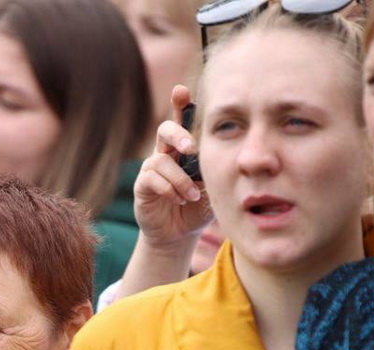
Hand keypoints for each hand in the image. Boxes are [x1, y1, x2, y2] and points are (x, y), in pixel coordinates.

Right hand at [134, 85, 209, 254]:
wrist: (179, 233)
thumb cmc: (198, 205)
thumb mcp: (212, 184)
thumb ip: (215, 166)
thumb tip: (231, 151)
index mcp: (182, 149)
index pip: (181, 120)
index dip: (179, 104)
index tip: (181, 91)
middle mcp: (165, 153)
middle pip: (165, 130)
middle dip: (178, 135)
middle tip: (191, 149)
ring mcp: (151, 169)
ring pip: (161, 160)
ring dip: (180, 179)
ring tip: (192, 196)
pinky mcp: (142, 186)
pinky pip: (152, 179)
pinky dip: (170, 189)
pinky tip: (180, 200)